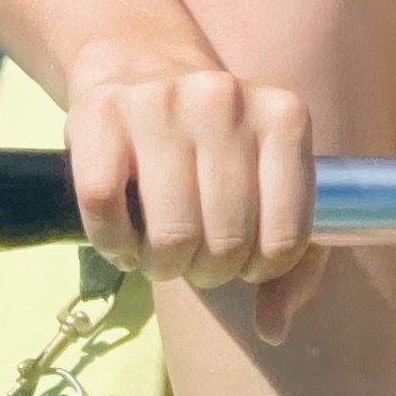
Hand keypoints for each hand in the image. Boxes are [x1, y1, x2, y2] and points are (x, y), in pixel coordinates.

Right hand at [66, 48, 327, 342]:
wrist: (142, 66)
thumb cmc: (218, 147)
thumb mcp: (271, 182)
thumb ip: (295, 260)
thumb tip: (275, 329)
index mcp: (285, 117)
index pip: (285, 238)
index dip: (260, 270)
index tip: (244, 261)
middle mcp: (226, 100)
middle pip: (225, 241)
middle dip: (208, 271)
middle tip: (194, 258)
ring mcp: (161, 103)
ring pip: (169, 234)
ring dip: (161, 265)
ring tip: (159, 251)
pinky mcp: (100, 115)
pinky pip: (105, 212)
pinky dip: (114, 245)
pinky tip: (124, 237)